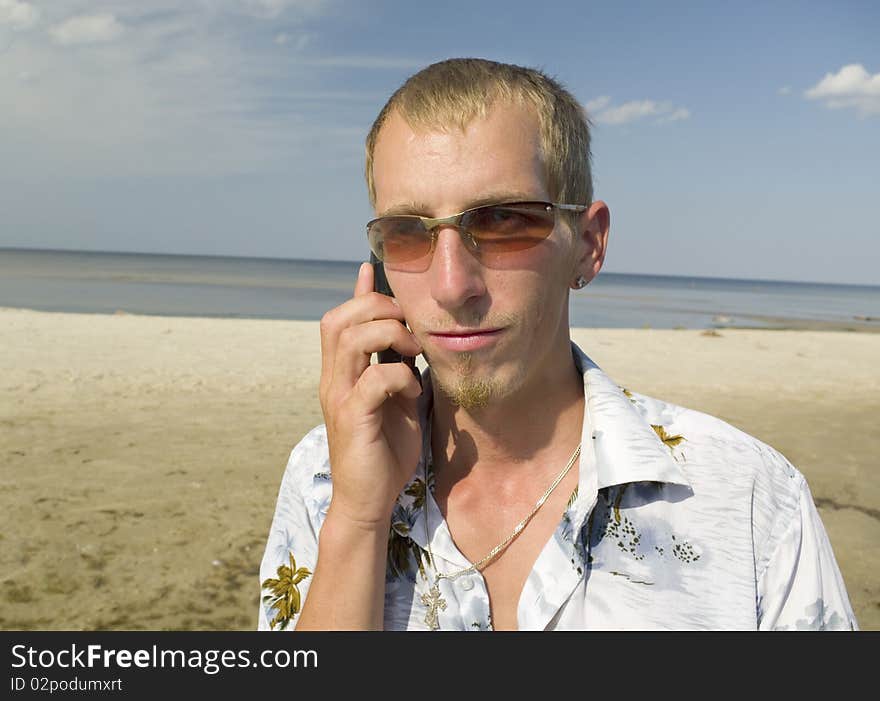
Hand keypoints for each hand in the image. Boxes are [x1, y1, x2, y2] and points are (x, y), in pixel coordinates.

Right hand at [318, 263, 423, 529]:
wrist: (367, 502)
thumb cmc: (385, 451)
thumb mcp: (395, 398)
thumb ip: (398, 366)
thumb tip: (410, 336)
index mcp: (341, 373)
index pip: (338, 319)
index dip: (359, 293)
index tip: (378, 273)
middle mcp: (333, 380)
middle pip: (339, 320)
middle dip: (378, 308)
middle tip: (410, 324)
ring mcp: (339, 398)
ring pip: (351, 341)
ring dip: (389, 334)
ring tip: (414, 350)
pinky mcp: (353, 420)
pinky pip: (374, 380)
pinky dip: (399, 375)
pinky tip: (413, 388)